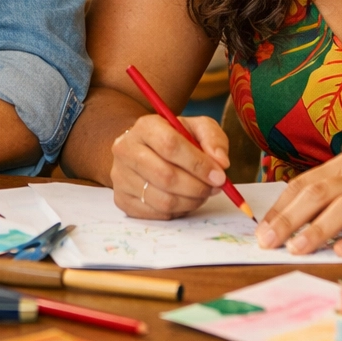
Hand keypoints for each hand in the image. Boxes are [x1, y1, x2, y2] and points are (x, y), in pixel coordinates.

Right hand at [110, 114, 229, 218]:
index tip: (219, 176)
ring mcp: (120, 176)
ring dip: (190, 201)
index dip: (198, 164)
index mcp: (145, 126)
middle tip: (214, 188)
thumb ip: (213, 140)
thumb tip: (221, 164)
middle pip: (165, 176)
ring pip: (162, 200)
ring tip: (202, 194)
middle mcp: (126, 149)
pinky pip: (156, 214)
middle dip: (197, 187)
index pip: (171, 145)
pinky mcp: (121, 199)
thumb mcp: (197, 129)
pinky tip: (184, 200)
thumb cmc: (175, 139)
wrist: (144, 150)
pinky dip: (177, 211)